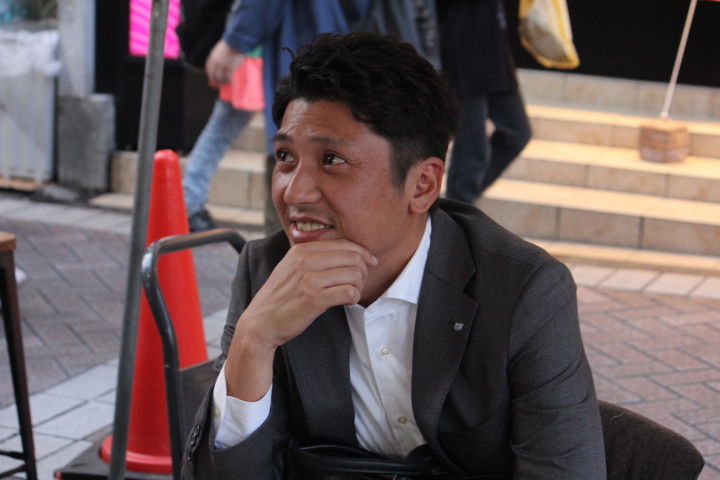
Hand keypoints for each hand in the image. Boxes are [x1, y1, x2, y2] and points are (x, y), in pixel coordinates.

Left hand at [205, 39, 244, 84]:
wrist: (235, 42)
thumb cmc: (230, 43)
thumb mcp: (220, 48)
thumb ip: (218, 55)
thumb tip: (220, 62)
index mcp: (212, 56)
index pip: (209, 68)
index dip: (210, 74)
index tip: (212, 77)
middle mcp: (216, 62)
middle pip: (214, 74)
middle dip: (216, 80)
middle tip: (218, 83)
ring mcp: (222, 66)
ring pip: (221, 77)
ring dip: (222, 82)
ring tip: (225, 83)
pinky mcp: (229, 68)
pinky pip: (228, 77)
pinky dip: (229, 81)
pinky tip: (230, 82)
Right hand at [224, 240, 377, 399]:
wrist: (260, 323)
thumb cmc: (279, 298)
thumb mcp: (290, 268)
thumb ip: (312, 257)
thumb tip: (347, 253)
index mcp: (301, 250)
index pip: (343, 243)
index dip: (362, 253)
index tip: (370, 263)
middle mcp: (305, 260)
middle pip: (353, 257)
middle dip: (363, 271)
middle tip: (360, 283)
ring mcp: (309, 279)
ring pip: (354, 274)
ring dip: (359, 286)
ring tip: (352, 294)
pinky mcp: (314, 299)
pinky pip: (349, 292)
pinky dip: (353, 298)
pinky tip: (347, 303)